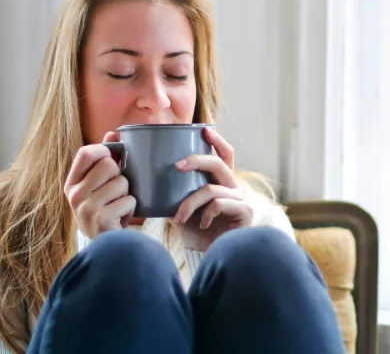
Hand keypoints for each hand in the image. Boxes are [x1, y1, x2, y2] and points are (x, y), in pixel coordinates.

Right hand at [64, 131, 135, 239]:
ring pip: (122, 182)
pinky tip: (121, 217)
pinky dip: (131, 208)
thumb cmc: (104, 210)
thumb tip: (112, 133)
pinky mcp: (101, 219)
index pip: (86, 153)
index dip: (103, 151)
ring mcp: (86, 208)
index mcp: (71, 183)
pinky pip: (129, 200)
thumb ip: (104, 159)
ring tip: (119, 205)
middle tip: (116, 191)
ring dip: (127, 194)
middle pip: (108, 165)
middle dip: (120, 176)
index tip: (112, 158)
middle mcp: (74, 195)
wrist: (105, 246)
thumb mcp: (98, 186)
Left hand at [172, 128, 252, 250]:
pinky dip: (205, 213)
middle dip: (196, 160)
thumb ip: (171, 196)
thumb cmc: (198, 234)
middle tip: (176, 166)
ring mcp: (241, 199)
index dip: (217, 141)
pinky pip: (219, 203)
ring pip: (211, 189)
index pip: (225, 156)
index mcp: (222, 183)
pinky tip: (201, 224)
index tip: (204, 130)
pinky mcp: (245, 212)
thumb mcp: (181, 211)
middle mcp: (234, 188)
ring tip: (178, 217)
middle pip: (218, 163)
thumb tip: (144, 182)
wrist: (213, 258)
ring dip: (190, 203)